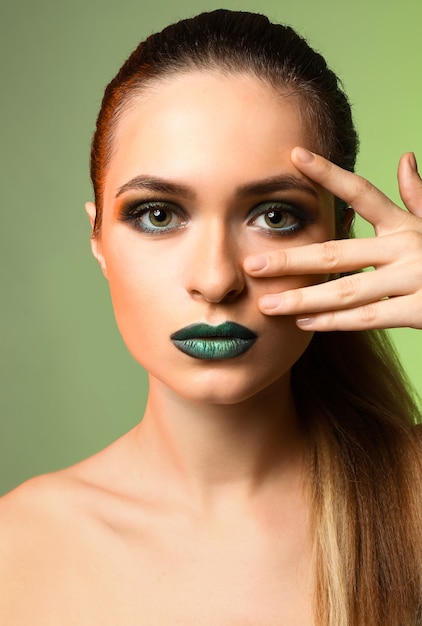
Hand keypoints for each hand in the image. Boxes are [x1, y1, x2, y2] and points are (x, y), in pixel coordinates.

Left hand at [244, 147, 421, 330]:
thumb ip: (419, 197)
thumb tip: (405, 159)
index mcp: (406, 224)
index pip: (361, 193)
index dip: (327, 174)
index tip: (293, 157)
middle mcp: (407, 246)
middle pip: (339, 251)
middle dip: (292, 258)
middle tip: (253, 266)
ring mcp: (414, 278)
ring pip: (347, 290)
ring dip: (304, 297)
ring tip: (268, 304)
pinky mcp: (420, 311)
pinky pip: (369, 318)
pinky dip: (335, 321)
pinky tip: (304, 323)